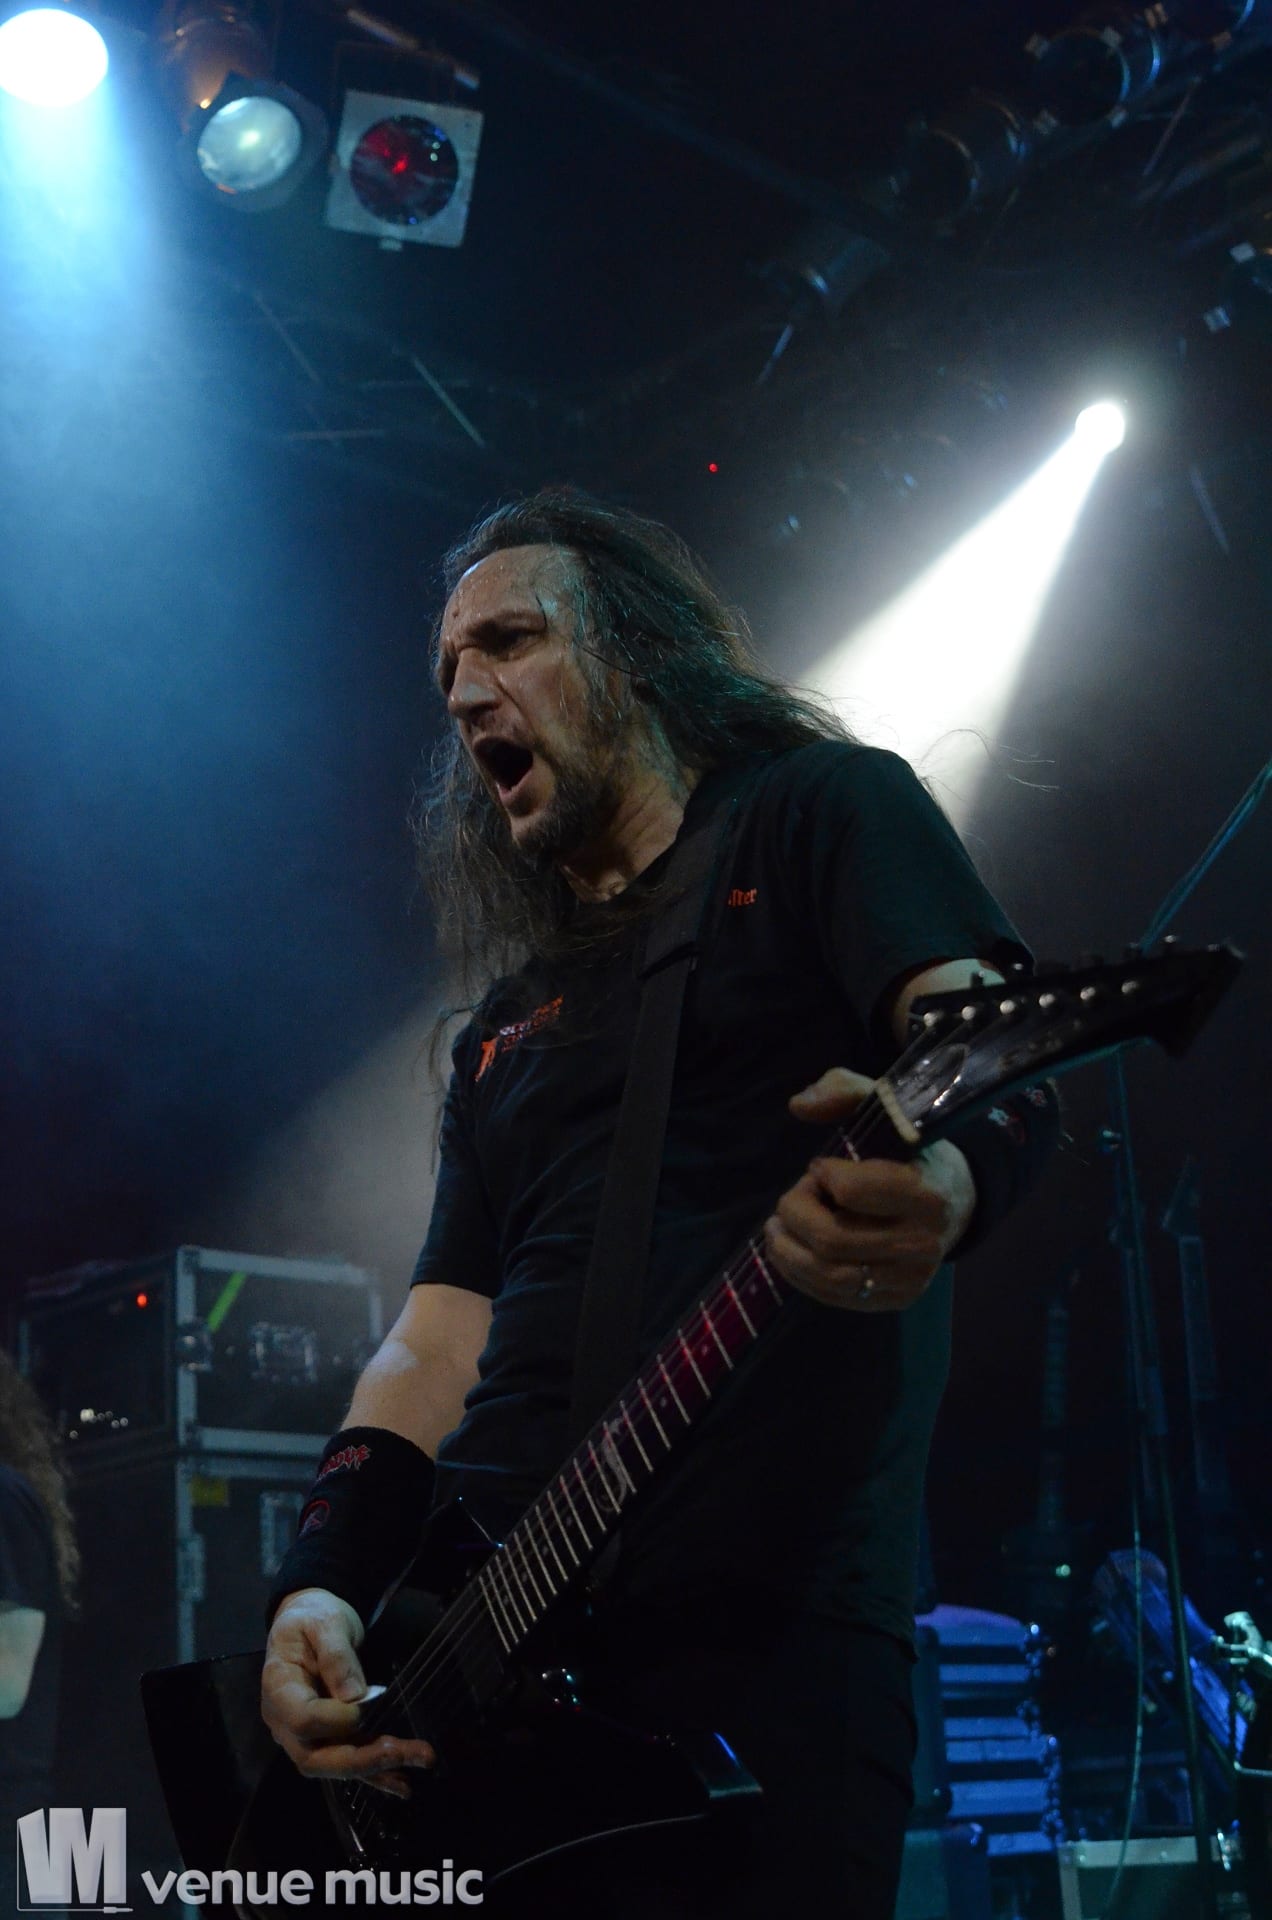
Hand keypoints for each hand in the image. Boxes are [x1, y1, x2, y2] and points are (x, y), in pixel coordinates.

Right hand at [261, 1588, 434, 1798]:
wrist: (310, 1620)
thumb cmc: (313, 1618)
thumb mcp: (324, 1623)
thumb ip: (336, 1656)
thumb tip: (356, 1695)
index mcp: (278, 1689)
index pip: (303, 1719)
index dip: (337, 1719)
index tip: (369, 1704)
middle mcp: (286, 1723)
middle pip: (316, 1757)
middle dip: (362, 1760)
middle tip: (401, 1752)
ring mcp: (304, 1736)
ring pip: (335, 1765)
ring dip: (377, 1768)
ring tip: (417, 1762)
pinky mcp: (326, 1738)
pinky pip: (348, 1762)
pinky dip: (375, 1775)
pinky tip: (403, 1783)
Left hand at [763, 1067, 975, 1312]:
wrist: (955, 1199)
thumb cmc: (908, 1149)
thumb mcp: (886, 1106)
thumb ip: (843, 1090)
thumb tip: (798, 1106)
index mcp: (925, 1193)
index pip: (853, 1191)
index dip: (822, 1176)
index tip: (820, 1166)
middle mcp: (923, 1242)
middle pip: (832, 1239)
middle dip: (796, 1213)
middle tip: (791, 1197)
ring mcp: (911, 1277)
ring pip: (828, 1276)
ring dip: (788, 1250)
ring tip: (776, 1226)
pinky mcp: (897, 1299)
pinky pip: (834, 1297)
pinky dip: (799, 1275)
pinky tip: (788, 1251)